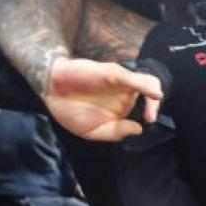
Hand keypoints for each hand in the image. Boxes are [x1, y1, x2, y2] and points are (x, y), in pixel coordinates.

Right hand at [44, 59, 162, 141]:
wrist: (51, 91)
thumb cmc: (70, 110)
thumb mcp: (91, 131)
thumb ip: (115, 132)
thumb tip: (138, 130)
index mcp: (122, 107)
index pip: (145, 108)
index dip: (150, 116)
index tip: (147, 126)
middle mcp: (125, 93)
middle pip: (151, 94)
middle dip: (155, 107)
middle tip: (150, 119)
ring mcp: (120, 82)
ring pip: (146, 83)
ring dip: (153, 96)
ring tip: (151, 112)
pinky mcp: (112, 73)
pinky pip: (132, 78)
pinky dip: (145, 85)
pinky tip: (154, 93)